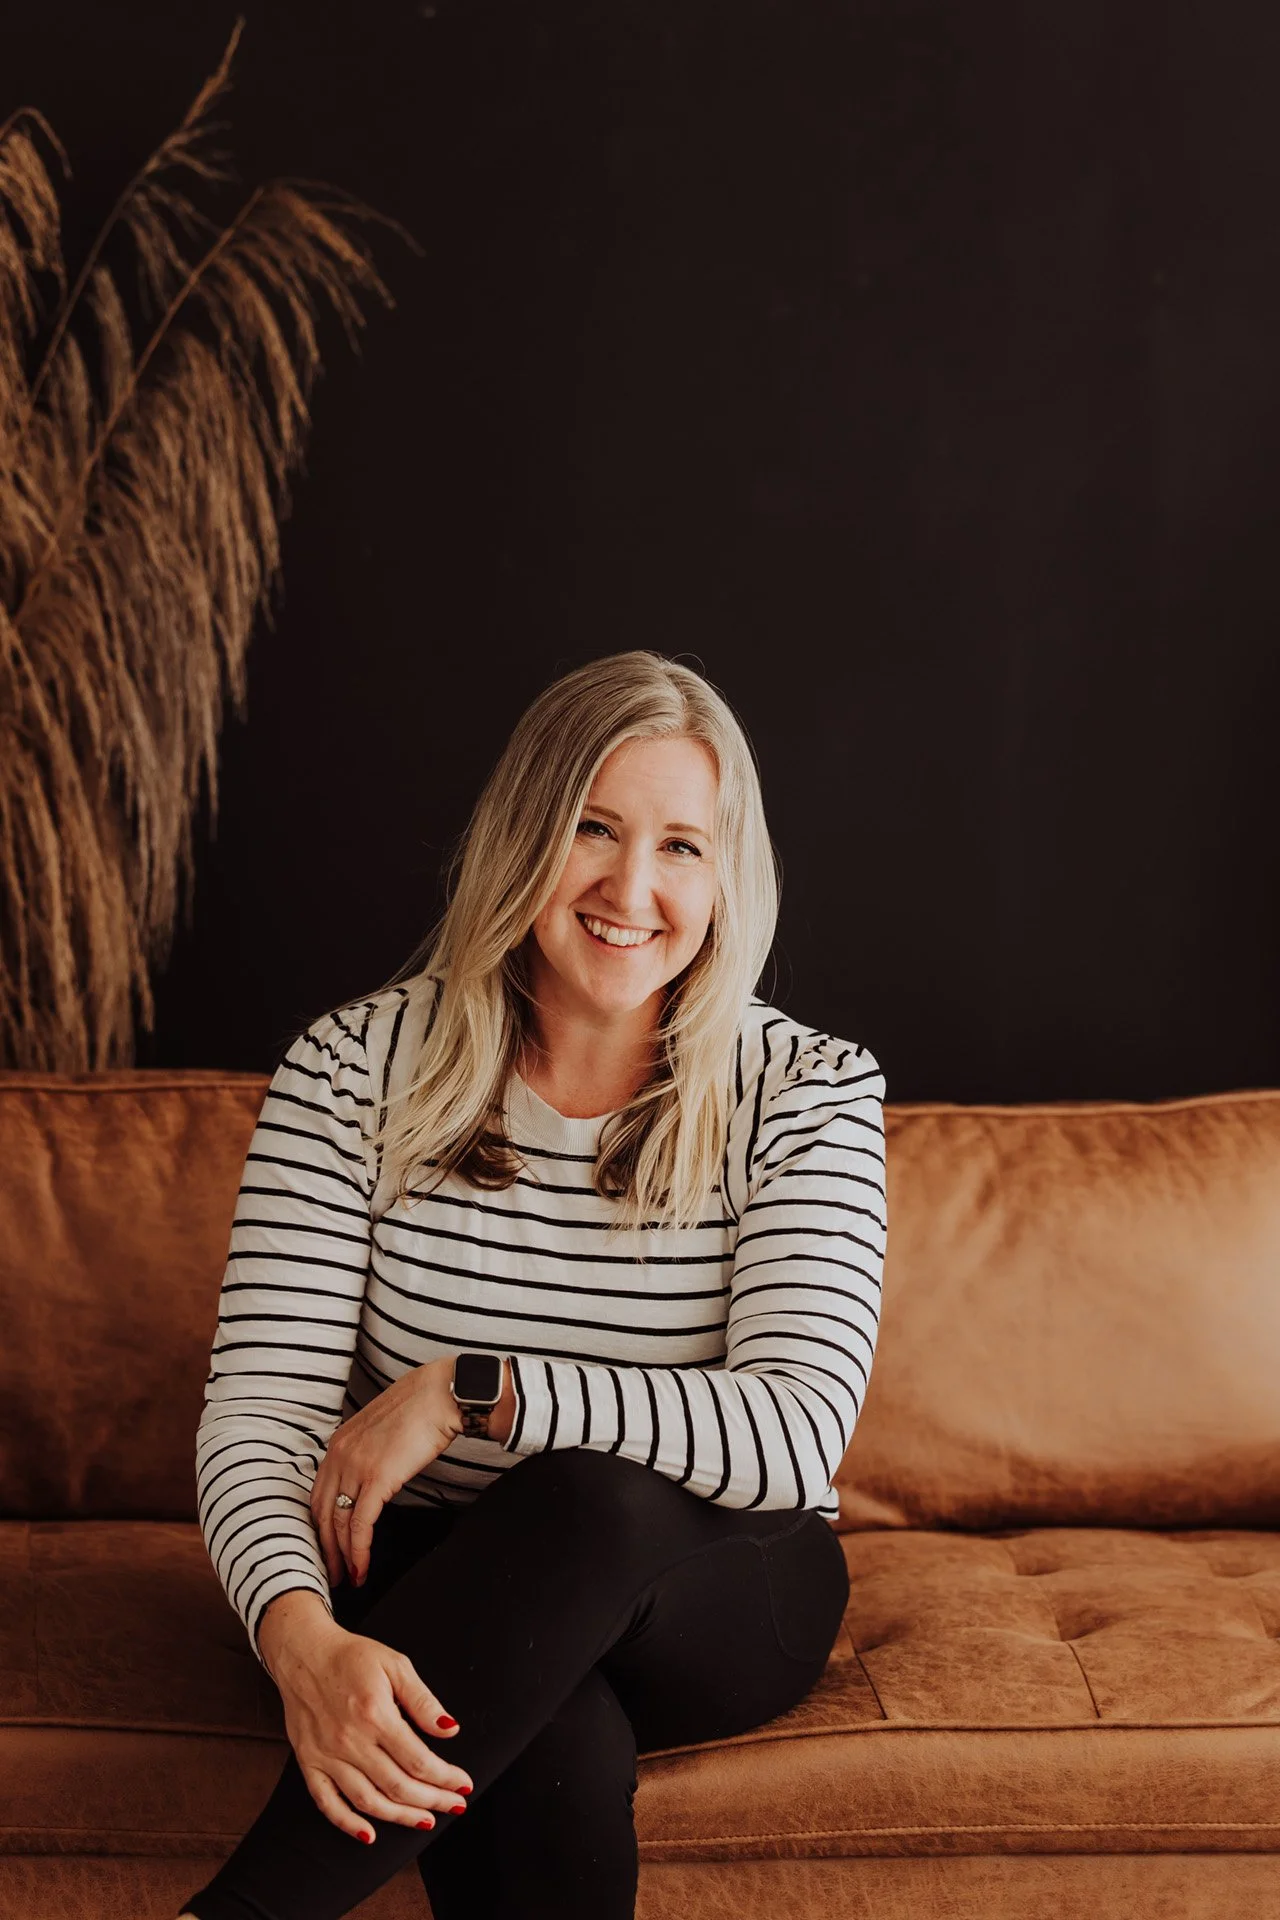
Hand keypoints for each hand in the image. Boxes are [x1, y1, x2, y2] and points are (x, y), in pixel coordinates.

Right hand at [262, 1603, 472, 1841]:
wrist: (304, 1653)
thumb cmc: (352, 1657)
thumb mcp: (395, 1665)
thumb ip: (423, 1700)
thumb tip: (449, 1729)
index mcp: (376, 1714)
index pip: (419, 1760)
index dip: (445, 1778)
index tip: (464, 1784)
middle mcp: (351, 1740)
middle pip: (398, 1786)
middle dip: (432, 1800)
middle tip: (455, 1806)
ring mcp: (327, 1755)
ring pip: (368, 1801)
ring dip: (400, 1817)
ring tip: (425, 1821)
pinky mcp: (309, 1763)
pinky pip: (327, 1803)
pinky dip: (348, 1824)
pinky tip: (369, 1835)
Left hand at [311, 1356, 461, 1588]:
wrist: (440, 1394)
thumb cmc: (419, 1409)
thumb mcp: (379, 1428)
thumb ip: (366, 1452)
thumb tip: (370, 1476)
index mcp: (337, 1443)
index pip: (318, 1495)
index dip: (320, 1526)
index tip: (327, 1546)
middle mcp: (338, 1455)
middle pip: (322, 1513)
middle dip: (326, 1548)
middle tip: (332, 1573)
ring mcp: (355, 1466)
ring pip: (339, 1523)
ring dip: (342, 1556)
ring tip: (349, 1578)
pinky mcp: (377, 1479)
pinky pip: (361, 1525)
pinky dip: (360, 1551)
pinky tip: (363, 1567)